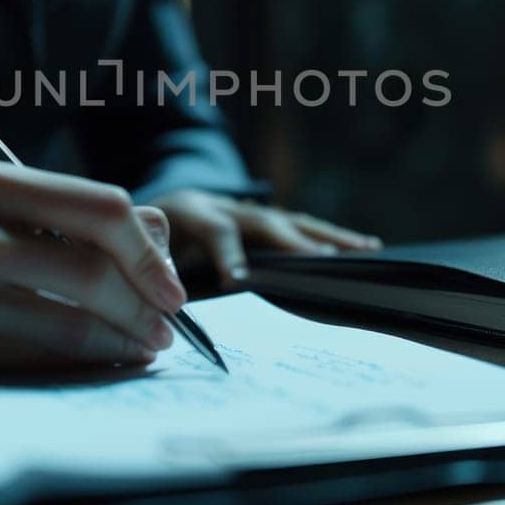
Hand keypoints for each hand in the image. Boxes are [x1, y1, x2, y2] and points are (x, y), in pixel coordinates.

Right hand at [0, 162, 187, 371]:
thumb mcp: (17, 205)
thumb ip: (90, 215)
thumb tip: (162, 250)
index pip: (101, 208)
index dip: (148, 254)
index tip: (174, 290)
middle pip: (91, 272)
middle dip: (143, 308)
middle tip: (167, 329)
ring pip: (69, 324)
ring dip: (121, 342)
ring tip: (142, 346)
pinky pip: (37, 360)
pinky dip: (82, 365)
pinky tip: (100, 360)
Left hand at [150, 189, 381, 287]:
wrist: (157, 205)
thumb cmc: (149, 236)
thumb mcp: (140, 244)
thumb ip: (154, 265)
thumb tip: (166, 299)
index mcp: (191, 212)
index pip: (215, 228)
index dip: (228, 252)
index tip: (238, 280)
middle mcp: (227, 206)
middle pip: (266, 222)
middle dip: (296, 241)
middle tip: (326, 259)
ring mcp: (250, 211)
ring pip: (292, 222)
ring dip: (328, 236)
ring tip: (364, 249)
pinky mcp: (265, 221)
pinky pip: (302, 228)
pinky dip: (332, 238)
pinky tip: (363, 247)